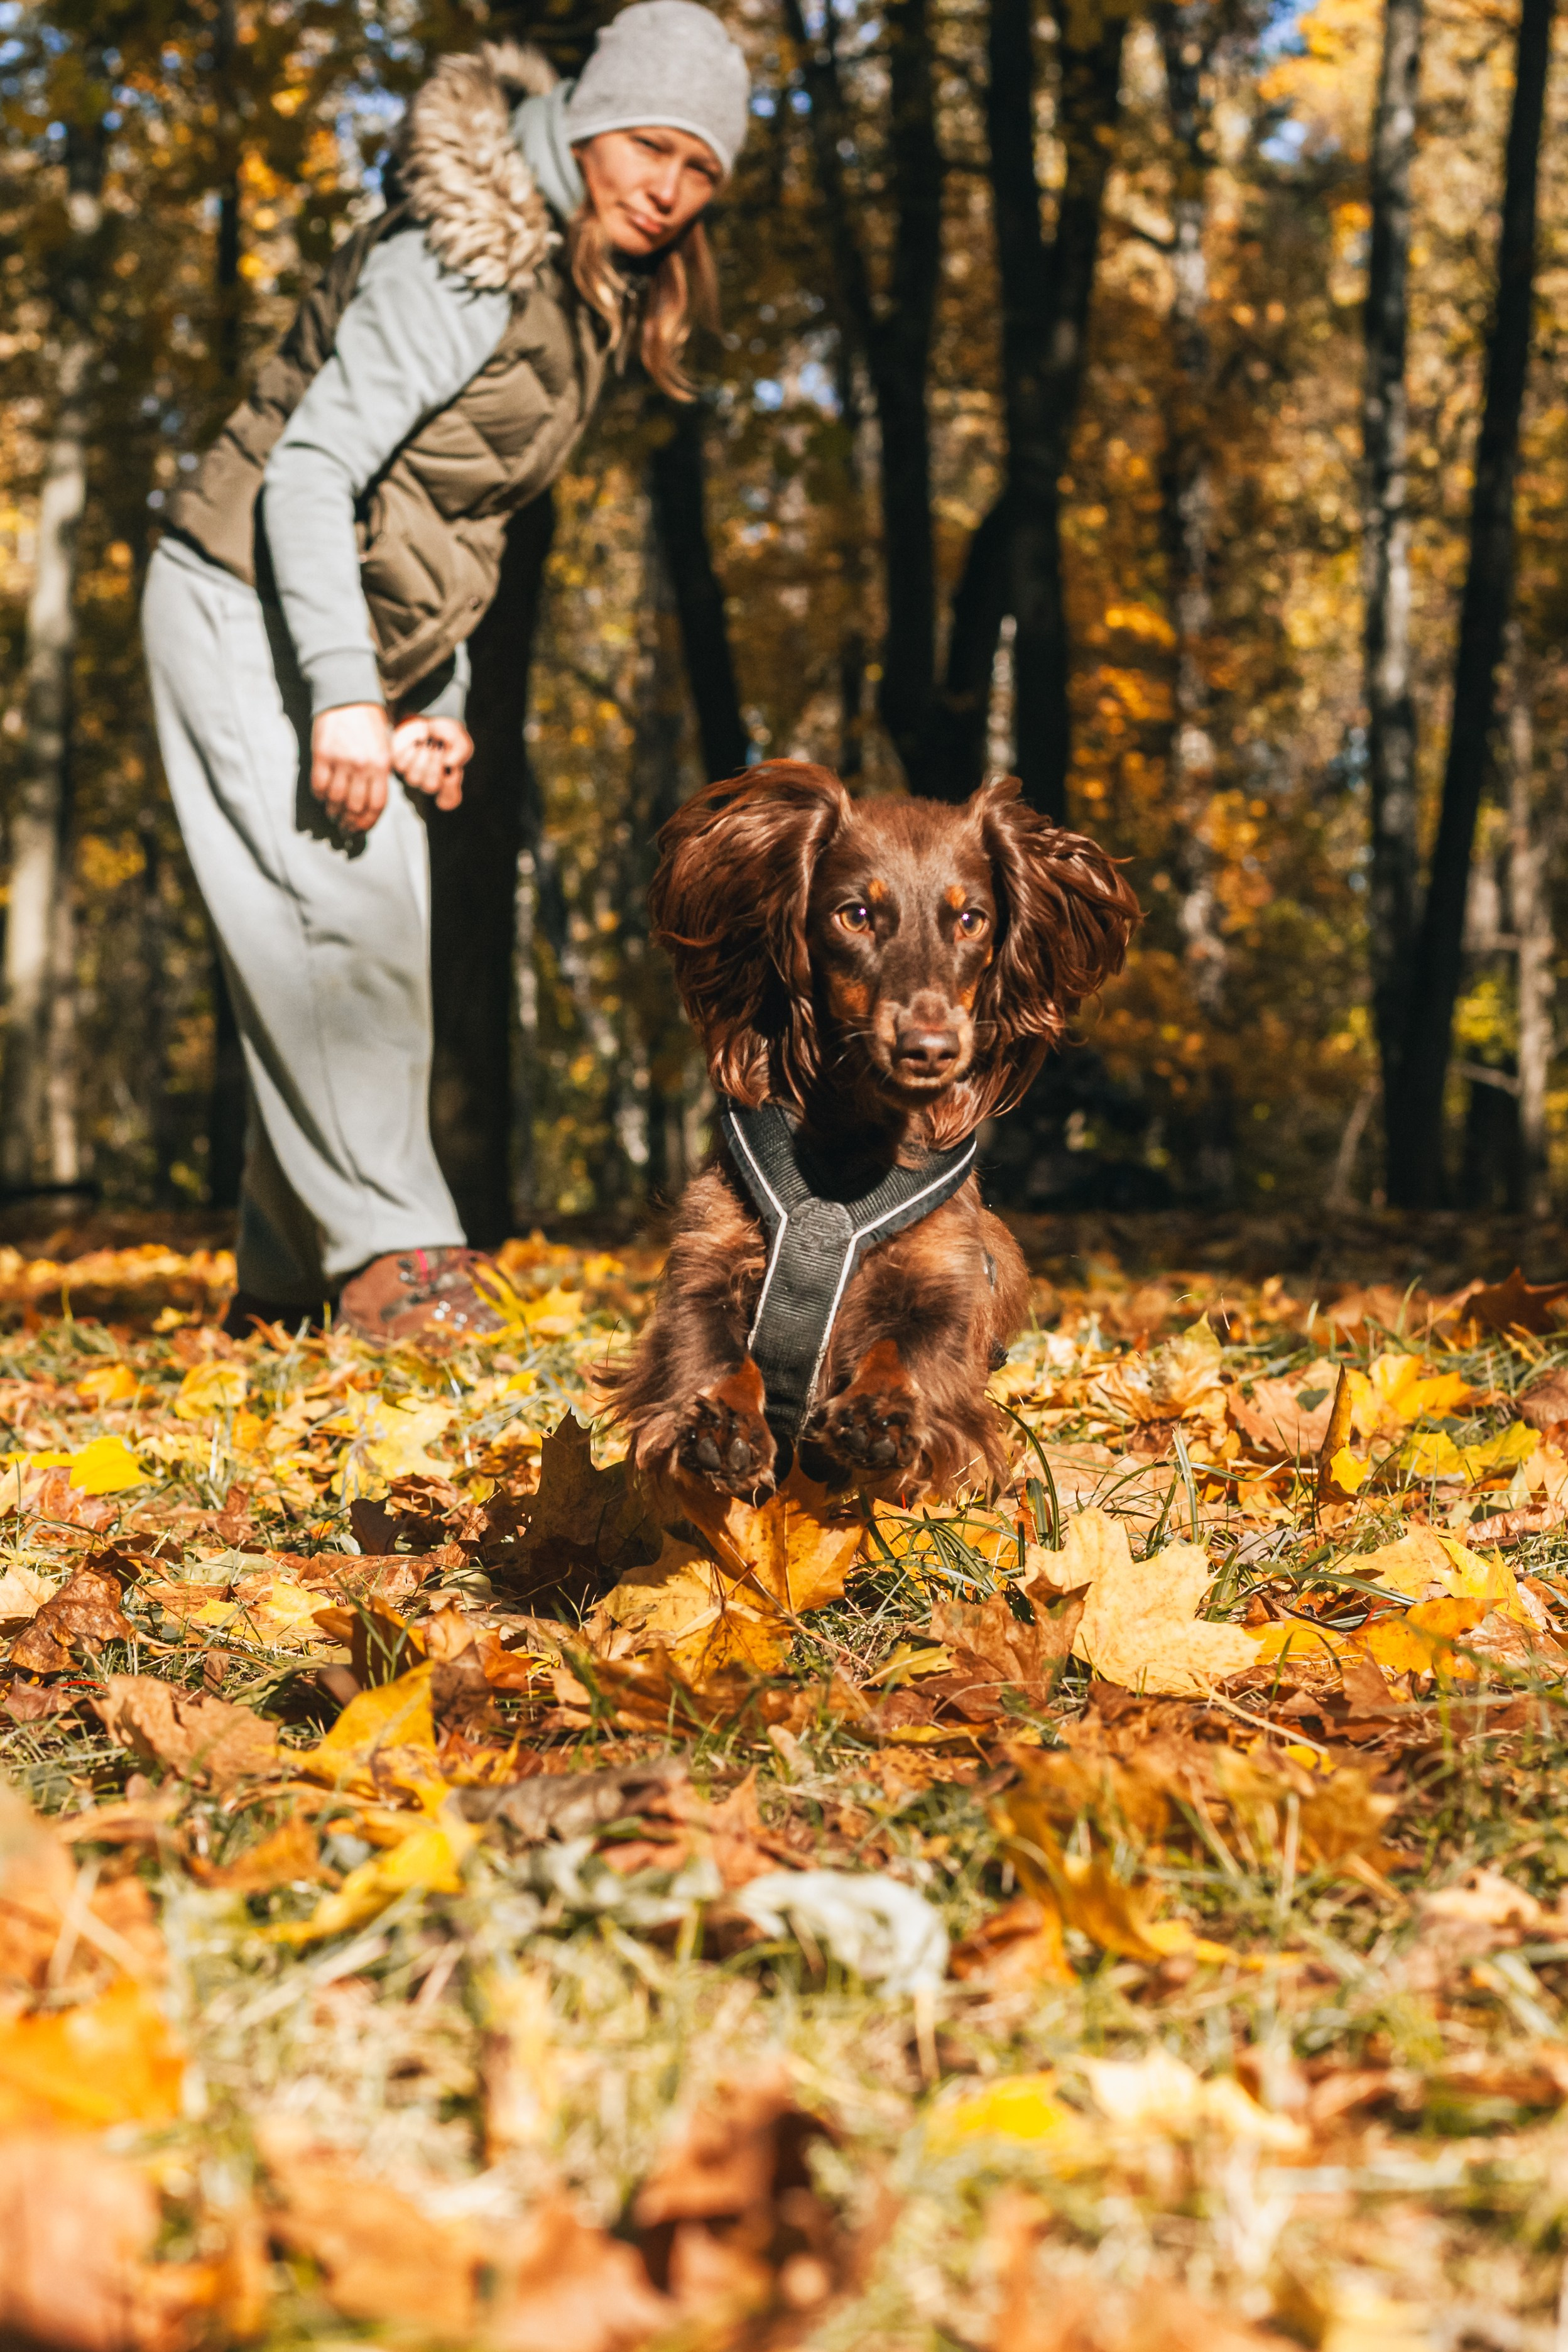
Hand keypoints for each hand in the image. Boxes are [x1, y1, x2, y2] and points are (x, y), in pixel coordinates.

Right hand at [310, 704, 391, 833]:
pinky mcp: (321, 755)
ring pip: (335, 799)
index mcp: (382, 765)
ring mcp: (341, 761)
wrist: (347, 696)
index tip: (361, 829)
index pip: (376, 805)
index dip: (367, 823)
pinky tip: (322, 797)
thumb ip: (380, 773)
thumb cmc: (369, 722)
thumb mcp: (384, 747)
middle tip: (345, 826)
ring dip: (333, 811)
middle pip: (355, 807)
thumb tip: (370, 803)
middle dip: (349, 822)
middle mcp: (362, 766)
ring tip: (333, 814)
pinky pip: (318, 785)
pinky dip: (319, 796)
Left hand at [391, 715, 472, 812]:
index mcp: (448, 781)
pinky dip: (409, 752)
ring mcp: (413, 775)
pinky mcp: (399, 764)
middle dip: (435, 764)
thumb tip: (449, 763)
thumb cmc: (445, 733)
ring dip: (421, 758)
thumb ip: (460, 752)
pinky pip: (401, 765)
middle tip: (438, 746)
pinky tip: (415, 742)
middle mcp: (430, 782)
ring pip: (414, 778)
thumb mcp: (460, 739)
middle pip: (431, 786)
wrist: (426, 720)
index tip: (451, 771)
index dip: (449, 791)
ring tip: (426, 742)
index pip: (449, 800)